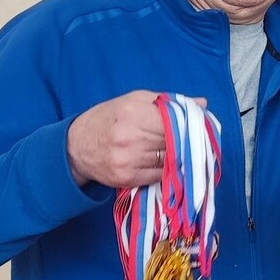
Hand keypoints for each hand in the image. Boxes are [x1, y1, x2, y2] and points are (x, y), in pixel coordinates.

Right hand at [65, 90, 197, 188]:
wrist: (76, 146)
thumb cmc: (109, 118)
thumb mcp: (134, 100)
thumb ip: (169, 102)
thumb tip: (203, 103)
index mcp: (134, 114)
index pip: (174, 122)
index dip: (190, 125)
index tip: (202, 126)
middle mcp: (131, 138)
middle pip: (174, 142)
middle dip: (188, 141)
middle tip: (199, 140)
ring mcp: (128, 161)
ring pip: (169, 160)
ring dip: (180, 157)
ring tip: (184, 151)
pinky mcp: (127, 179)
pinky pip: (159, 175)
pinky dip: (168, 170)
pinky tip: (169, 163)